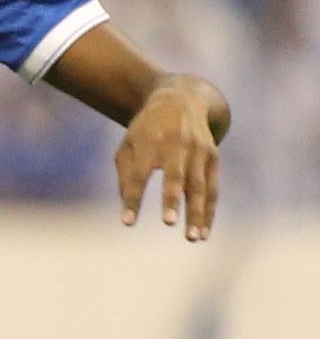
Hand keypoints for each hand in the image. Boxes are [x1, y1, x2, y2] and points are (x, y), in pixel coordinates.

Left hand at [115, 76, 222, 240]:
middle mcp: (175, 146)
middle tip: (169, 223)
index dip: (133, 199)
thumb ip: (125, 173)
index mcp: (148, 142)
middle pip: (174, 177)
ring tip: (192, 238)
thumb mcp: (127, 144)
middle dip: (172, 200)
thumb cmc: (146, 130)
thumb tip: (126, 204)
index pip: (138, 175)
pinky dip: (209, 210)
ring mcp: (198, 151)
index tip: (127, 222)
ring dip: (197, 213)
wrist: (180, 101)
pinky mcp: (213, 156)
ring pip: (199, 186)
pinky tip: (204, 231)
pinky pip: (212, 188)